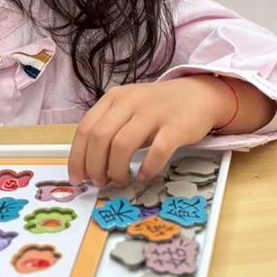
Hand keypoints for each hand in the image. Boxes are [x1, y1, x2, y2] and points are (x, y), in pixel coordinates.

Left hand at [67, 76, 231, 186]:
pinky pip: (157, 151)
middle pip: (100, 138)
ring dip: (117, 170)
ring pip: (122, 145)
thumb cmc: (157, 108)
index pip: (85, 129)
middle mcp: (130, 102)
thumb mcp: (127, 110)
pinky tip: (145, 175)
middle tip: (100, 182)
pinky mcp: (176, 126)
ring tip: (121, 181)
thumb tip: (88, 165)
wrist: (198, 95)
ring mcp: (153, 112)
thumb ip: (108, 129)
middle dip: (95, 166)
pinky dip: (147, 168)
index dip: (77, 157)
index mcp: (113, 99)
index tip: (77, 178)